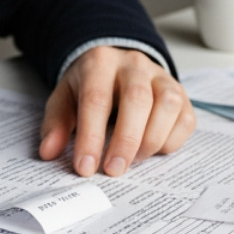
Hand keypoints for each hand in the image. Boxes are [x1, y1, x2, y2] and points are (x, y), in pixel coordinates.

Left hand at [38, 47, 195, 176]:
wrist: (117, 63)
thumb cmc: (90, 86)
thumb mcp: (65, 98)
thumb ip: (56, 124)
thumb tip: (49, 152)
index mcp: (100, 63)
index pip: (96, 100)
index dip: (91, 137)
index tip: (85, 167)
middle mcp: (134, 65)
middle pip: (137, 100)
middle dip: (125, 141)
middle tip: (113, 170)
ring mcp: (162, 77)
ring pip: (167, 105)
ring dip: (150, 140)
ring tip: (132, 160)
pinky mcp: (181, 94)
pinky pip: (185, 119)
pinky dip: (171, 141)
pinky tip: (152, 151)